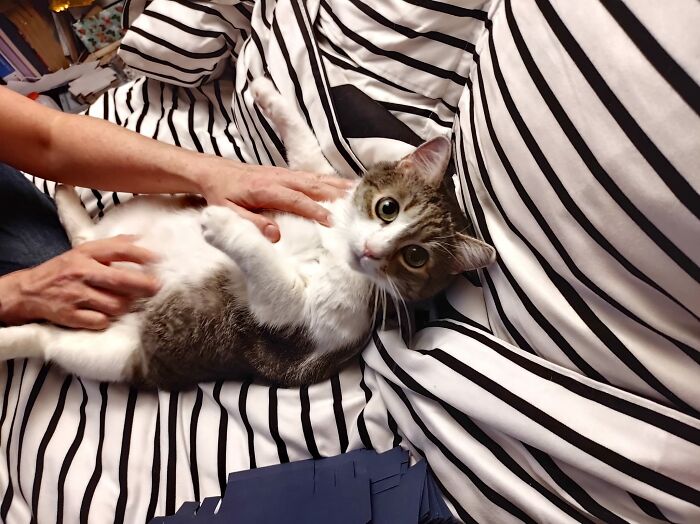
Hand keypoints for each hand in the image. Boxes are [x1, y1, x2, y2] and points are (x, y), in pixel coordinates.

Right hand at [0, 235, 159, 329]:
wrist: (29, 292)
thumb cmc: (63, 271)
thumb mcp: (84, 252)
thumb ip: (112, 245)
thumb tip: (140, 238)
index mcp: (86, 254)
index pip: (119, 250)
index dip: (142, 255)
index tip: (158, 260)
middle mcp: (82, 272)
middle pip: (121, 280)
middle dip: (144, 285)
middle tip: (156, 288)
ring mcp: (76, 295)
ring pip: (116, 304)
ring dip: (125, 305)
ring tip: (123, 302)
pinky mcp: (71, 316)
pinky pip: (101, 321)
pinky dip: (107, 320)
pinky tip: (104, 314)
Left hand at [196, 158, 354, 241]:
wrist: (213, 172)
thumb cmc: (220, 194)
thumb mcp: (228, 212)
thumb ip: (251, 224)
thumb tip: (275, 236)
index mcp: (266, 189)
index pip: (296, 200)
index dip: (315, 210)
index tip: (332, 222)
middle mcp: (279, 177)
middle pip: (313, 186)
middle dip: (336, 196)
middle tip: (358, 207)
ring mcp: (285, 173)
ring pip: (317, 178)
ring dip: (338, 186)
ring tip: (360, 194)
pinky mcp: (287, 172)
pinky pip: (313, 176)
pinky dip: (331, 180)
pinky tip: (345, 186)